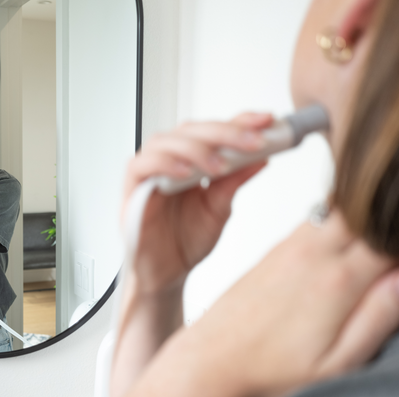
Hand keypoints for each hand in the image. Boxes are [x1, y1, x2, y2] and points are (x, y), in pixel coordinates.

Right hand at [123, 113, 272, 292]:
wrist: (168, 274)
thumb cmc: (187, 241)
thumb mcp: (220, 210)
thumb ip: (235, 183)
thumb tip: (262, 158)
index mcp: (191, 161)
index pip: (212, 131)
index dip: (238, 121)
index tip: (267, 120)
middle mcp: (169, 161)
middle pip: (190, 130)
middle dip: (224, 133)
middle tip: (252, 142)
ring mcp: (149, 173)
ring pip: (165, 141)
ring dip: (195, 149)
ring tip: (220, 166)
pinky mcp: (131, 189)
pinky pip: (141, 166)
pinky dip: (163, 164)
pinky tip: (185, 173)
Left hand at [185, 211, 398, 396]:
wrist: (214, 357)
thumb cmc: (271, 368)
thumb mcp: (337, 363)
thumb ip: (378, 318)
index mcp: (337, 282)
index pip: (393, 237)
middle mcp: (312, 254)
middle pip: (366, 211)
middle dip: (390, 218)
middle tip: (396, 240)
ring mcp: (290, 247)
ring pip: (339, 208)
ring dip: (362, 216)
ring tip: (371, 241)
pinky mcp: (274, 249)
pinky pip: (313, 219)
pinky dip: (336, 221)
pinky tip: (342, 242)